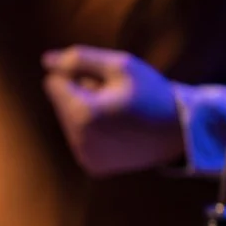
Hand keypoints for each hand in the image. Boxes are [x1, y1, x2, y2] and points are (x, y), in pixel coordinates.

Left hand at [42, 45, 184, 176]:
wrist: (180, 131)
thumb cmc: (150, 93)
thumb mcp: (119, 66)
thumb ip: (79, 59)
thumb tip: (45, 60)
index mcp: (83, 114)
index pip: (53, 84)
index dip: (75, 76)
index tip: (103, 80)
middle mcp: (79, 140)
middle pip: (59, 104)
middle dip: (80, 95)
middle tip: (114, 98)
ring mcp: (84, 156)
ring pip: (67, 122)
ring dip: (85, 113)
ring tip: (117, 114)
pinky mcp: (92, 166)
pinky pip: (79, 139)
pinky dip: (91, 131)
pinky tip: (116, 130)